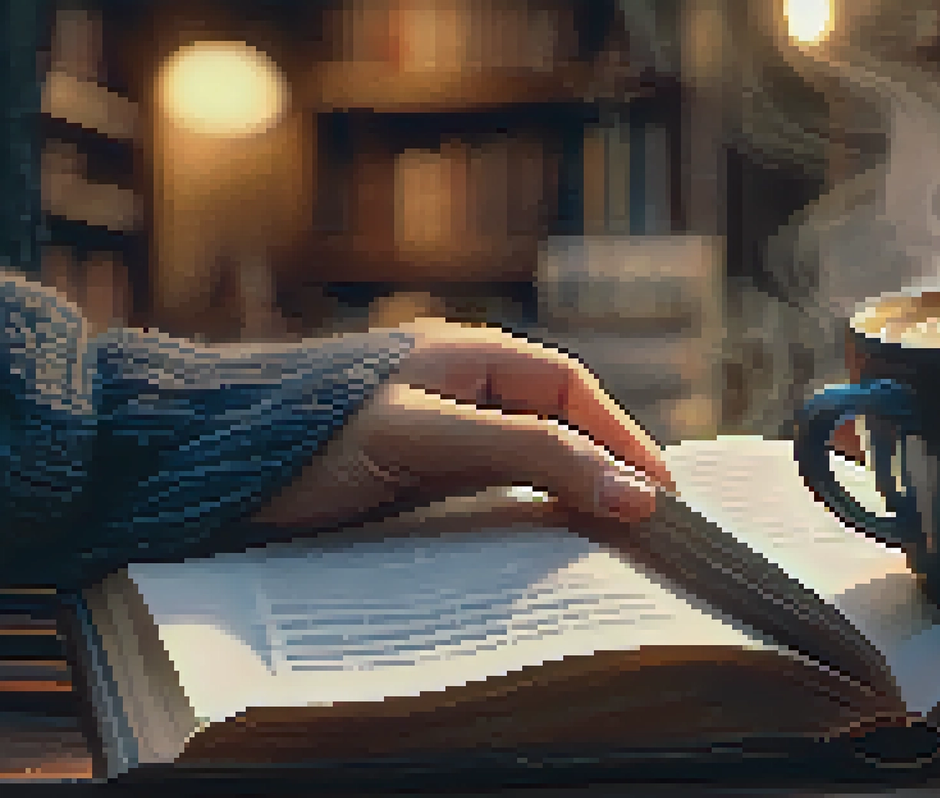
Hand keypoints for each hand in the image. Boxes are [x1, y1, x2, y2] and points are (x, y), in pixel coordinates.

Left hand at [252, 319, 676, 528]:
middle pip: (557, 421)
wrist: (199, 463)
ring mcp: (434, 426)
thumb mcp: (430, 438)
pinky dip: (522, 508)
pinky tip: (534, 539)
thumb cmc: (311, 434)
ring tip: (607, 535)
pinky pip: (487, 484)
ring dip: (566, 490)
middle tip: (648, 522)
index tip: (664, 492)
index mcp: (468, 354)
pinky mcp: (408, 467)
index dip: (623, 437)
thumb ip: (531, 454)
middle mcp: (458, 384)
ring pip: (525, 456)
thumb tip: (632, 490)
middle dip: (604, 465)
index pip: (572, 391)